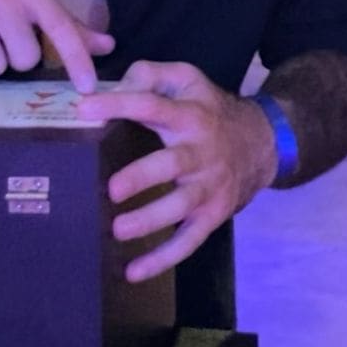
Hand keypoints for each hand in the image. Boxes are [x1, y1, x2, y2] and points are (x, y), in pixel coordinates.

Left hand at [98, 61, 277, 281]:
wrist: (263, 142)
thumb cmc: (209, 110)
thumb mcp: (187, 79)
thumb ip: (150, 75)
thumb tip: (111, 88)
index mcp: (190, 114)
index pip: (152, 105)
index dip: (119, 104)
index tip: (83, 109)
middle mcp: (201, 151)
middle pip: (173, 164)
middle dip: (144, 176)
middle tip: (112, 189)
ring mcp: (209, 187)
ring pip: (182, 207)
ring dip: (150, 220)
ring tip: (118, 230)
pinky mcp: (213, 215)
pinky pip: (188, 241)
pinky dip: (162, 259)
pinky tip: (133, 272)